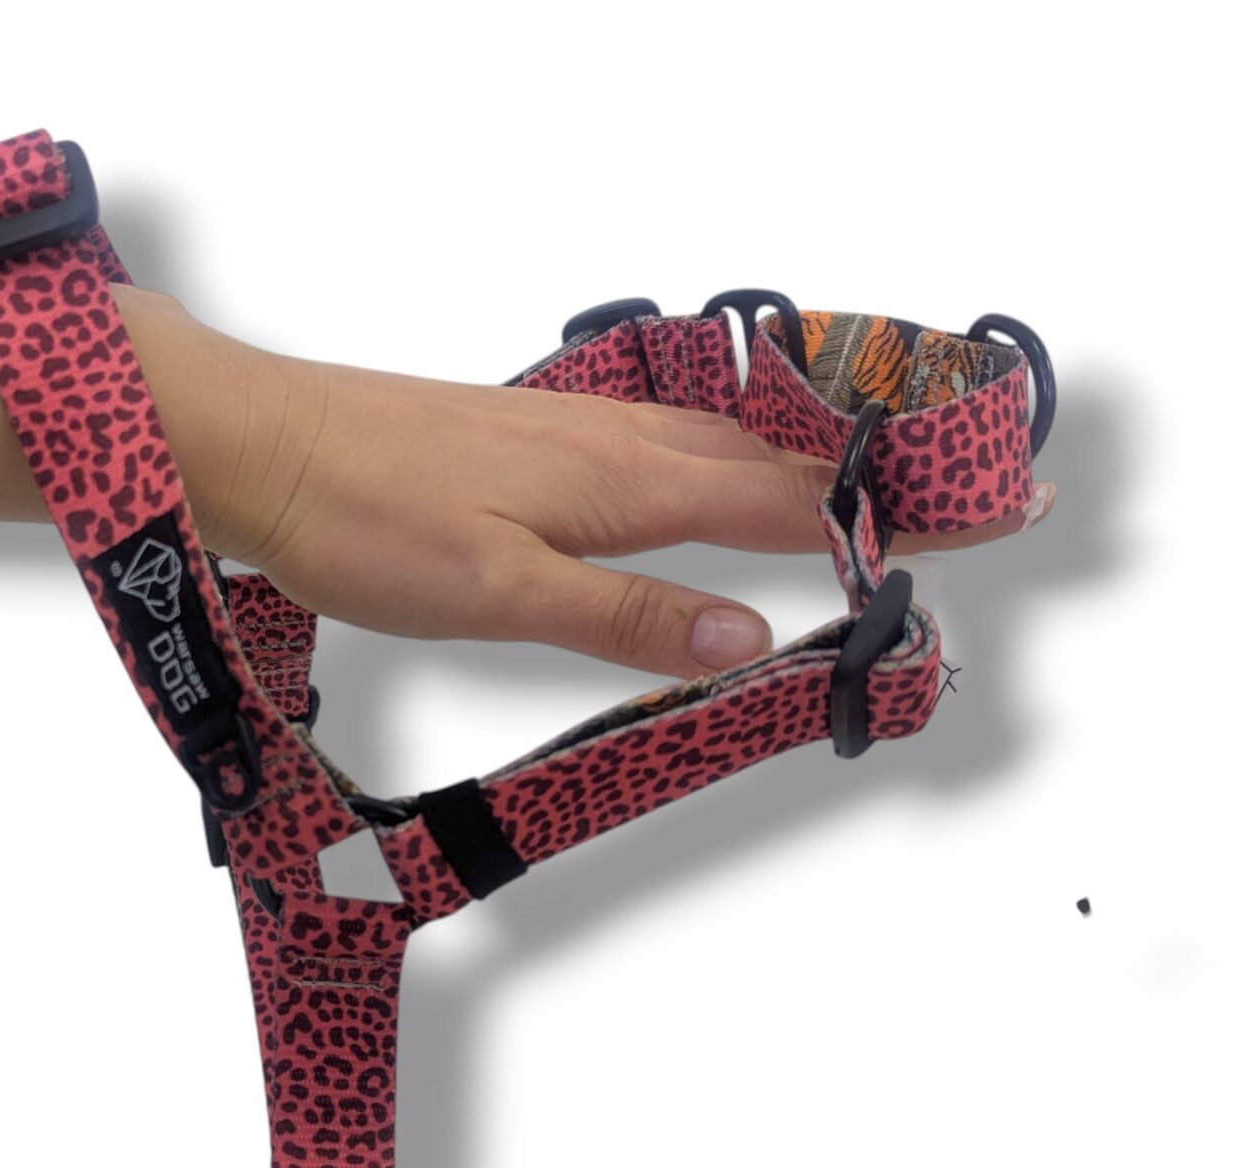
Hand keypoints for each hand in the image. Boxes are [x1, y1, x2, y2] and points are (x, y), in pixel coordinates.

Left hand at [119, 286, 1053, 679]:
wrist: (261, 444)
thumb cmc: (363, 514)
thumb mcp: (497, 592)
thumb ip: (624, 618)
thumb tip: (750, 643)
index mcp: (624, 484)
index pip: (792, 504)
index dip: (894, 520)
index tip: (995, 514)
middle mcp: (614, 446)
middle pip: (776, 466)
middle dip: (877, 490)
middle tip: (969, 503)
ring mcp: (572, 434)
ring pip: (719, 450)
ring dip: (804, 473)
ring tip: (869, 495)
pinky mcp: (530, 437)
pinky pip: (661, 445)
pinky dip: (721, 461)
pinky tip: (708, 473)